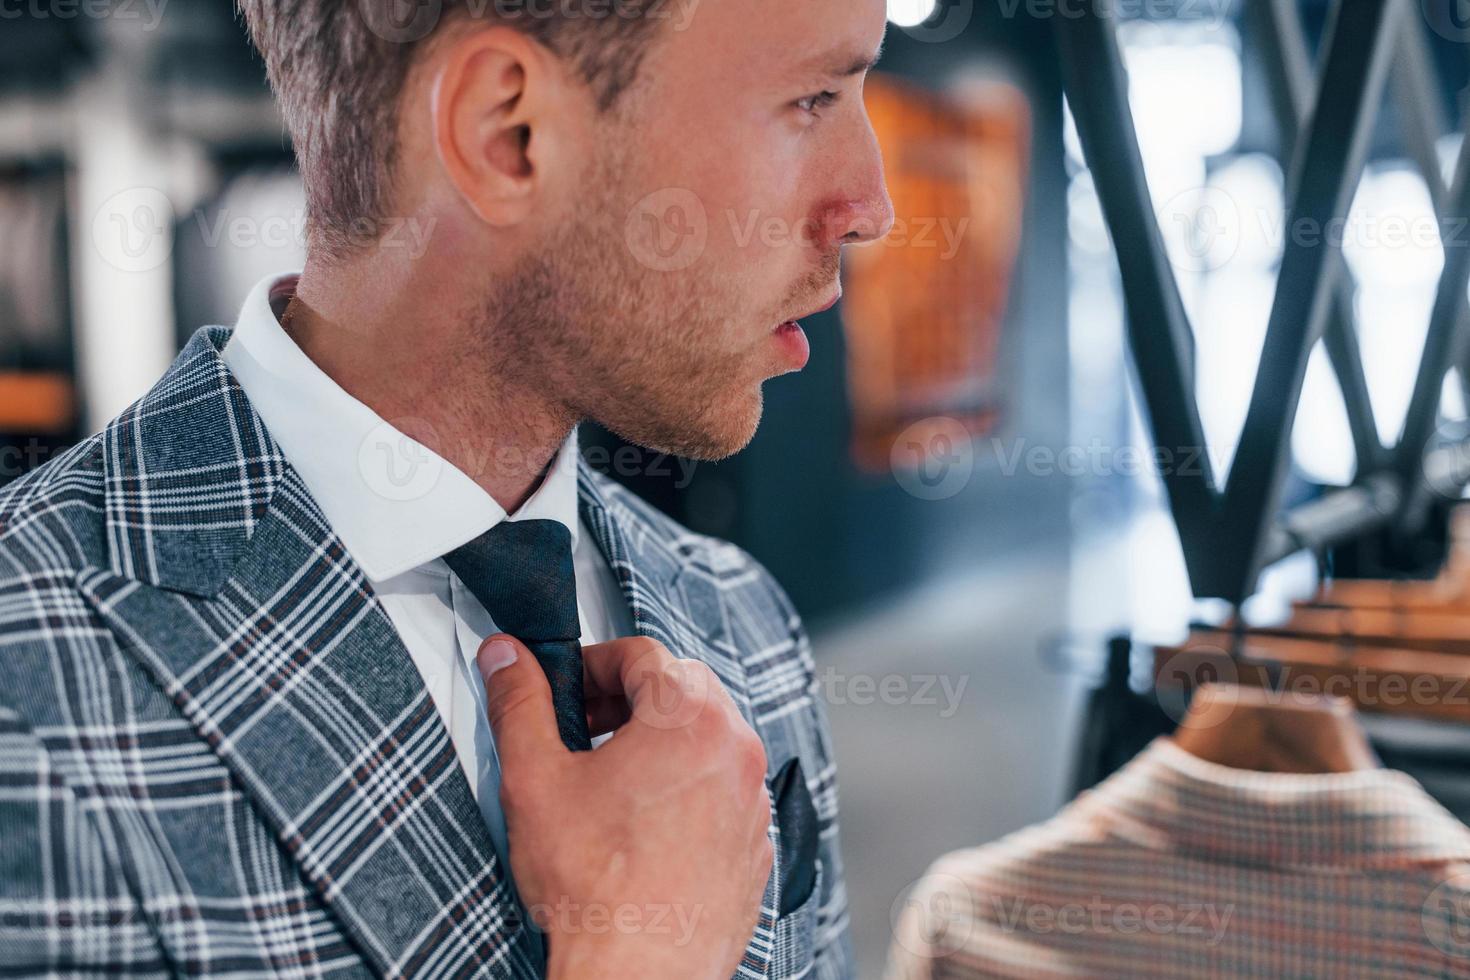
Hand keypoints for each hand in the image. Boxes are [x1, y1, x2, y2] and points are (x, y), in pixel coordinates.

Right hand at [477, 634, 772, 979]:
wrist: (638, 975)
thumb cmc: (596, 891)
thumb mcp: (536, 780)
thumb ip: (519, 704)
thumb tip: (507, 659)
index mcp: (690, 719)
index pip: (642, 654)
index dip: (593, 664)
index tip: (569, 688)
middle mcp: (735, 751)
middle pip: (683, 689)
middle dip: (630, 698)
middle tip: (587, 728)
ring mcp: (751, 800)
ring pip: (708, 739)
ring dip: (661, 742)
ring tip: (610, 778)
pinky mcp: (754, 843)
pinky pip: (724, 790)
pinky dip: (688, 788)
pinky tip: (644, 822)